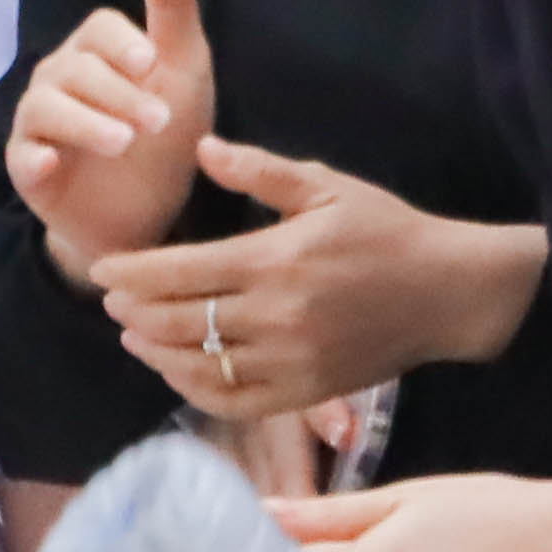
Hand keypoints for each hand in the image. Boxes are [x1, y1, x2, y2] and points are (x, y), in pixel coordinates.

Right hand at [5, 0, 214, 277]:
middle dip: (119, 94)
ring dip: (85, 124)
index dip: (122, 45)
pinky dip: (33, 159)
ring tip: (124, 144)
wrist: (147, 212)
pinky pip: (21, 157)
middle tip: (160, 122)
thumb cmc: (165, 132)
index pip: (99, 31)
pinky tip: (52, 166)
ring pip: (46, 108)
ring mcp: (40, 124)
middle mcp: (60, 79)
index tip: (151, 64)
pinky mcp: (28, 169)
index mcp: (96, 52)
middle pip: (75, 70)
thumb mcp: (182, 67)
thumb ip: (172, 3)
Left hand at [90, 138, 523, 414]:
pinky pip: (233, 402)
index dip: (129, 273)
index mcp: (274, 260)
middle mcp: (275, 316)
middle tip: (112, 302)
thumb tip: (201, 149)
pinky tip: (178, 372)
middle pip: (175, 322)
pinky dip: (195, 390)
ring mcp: (289, 361)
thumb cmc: (387, 231)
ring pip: (198, 366)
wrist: (448, 293)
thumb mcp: (326, 186)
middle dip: (132, 312)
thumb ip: (259, 171)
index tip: (102, 270)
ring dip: (154, 353)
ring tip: (133, 337)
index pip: (177, 272)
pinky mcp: (305, 393)